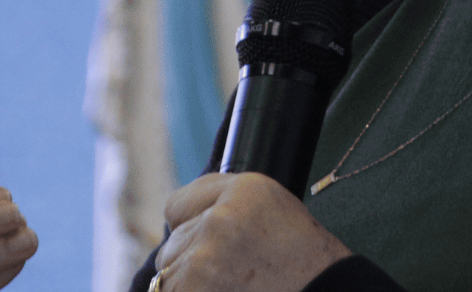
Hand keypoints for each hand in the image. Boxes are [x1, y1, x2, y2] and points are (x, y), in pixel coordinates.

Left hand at [155, 173, 351, 291]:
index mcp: (244, 189)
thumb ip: (222, 202)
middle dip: (193, 262)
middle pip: (173, 244)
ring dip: (191, 286)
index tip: (212, 246)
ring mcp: (204, 257)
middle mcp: (221, 217)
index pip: (177, 206)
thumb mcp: (272, 210)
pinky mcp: (192, 288)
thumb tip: (173, 221)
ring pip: (168, 274)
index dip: (192, 229)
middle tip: (234, 275)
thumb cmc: (302, 263)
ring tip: (232, 289)